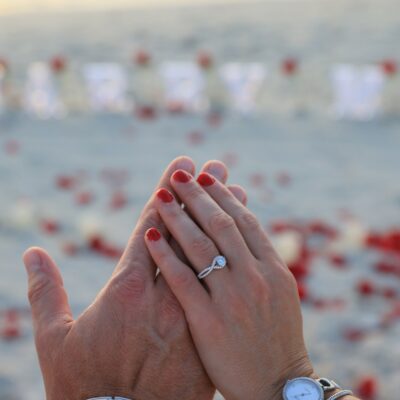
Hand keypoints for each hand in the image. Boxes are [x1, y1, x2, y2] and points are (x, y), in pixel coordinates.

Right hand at [23, 157, 246, 399]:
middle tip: (213, 166)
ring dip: (224, 217)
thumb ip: (43, 293)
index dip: (165, 193)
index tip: (178, 167)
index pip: (151, 226)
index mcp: (126, 290)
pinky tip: (244, 233)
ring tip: (234, 187)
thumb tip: (32, 253)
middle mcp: (164, 296)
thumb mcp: (55, 342)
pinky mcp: (209, 331)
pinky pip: (226, 282)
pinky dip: (235, 253)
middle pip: (189, 232)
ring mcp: (192, 311)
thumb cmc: (86, 389)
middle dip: (201, 195)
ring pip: (214, 253)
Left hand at [144, 170, 313, 399]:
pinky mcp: (209, 322)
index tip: (206, 177)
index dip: (223, 196)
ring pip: (201, 246)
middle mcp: (256, 278)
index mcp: (275, 269)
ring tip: (162, 194)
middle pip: (221, 225)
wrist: (277, 387)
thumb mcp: (282, 292)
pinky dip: (165, 254)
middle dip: (199, 196)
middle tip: (180, 175)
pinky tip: (151, 234)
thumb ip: (263, 259)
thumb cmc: (278, 337)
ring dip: (179, 216)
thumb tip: (244, 225)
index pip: (244, 222)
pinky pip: (183, 280)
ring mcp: (233, 299)